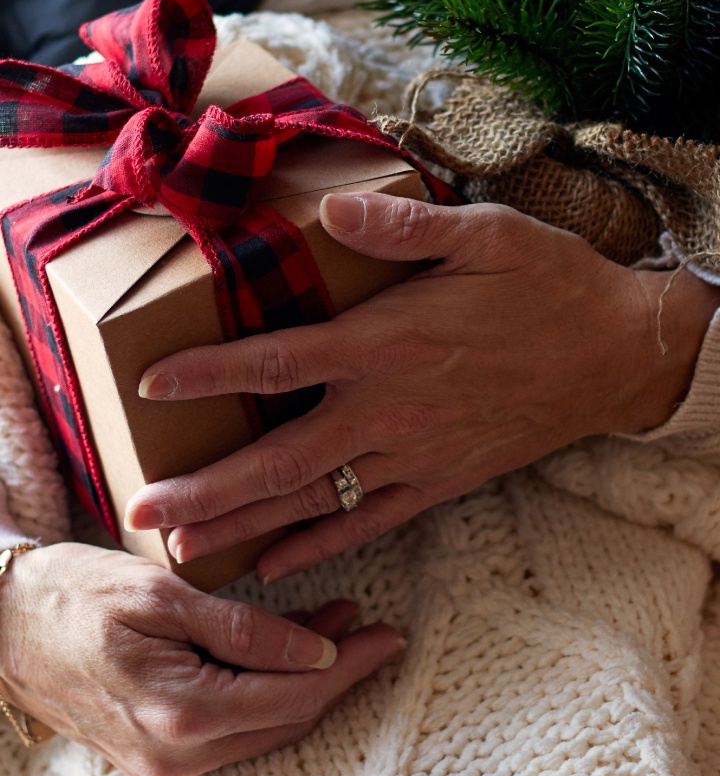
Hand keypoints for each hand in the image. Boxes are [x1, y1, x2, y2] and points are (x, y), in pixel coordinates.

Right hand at [0, 539, 403, 775]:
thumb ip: (243, 630)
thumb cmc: (72, 594)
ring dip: (305, 680)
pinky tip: (284, 653)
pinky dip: (266, 691)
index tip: (385, 634)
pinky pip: (232, 727)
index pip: (294, 695)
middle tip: (371, 627)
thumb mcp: (160, 594)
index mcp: (181, 713)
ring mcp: (164, 762)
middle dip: (336, 672)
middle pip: (286, 717)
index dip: (347, 664)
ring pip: (263, 725)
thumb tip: (317, 653)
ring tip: (337, 627)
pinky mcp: (156, 754)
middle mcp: (177, 755)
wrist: (0, 625)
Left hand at [126, 193, 719, 581]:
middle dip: (207, 488)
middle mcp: (391, 408)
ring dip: (247, 527)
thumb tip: (332, 213)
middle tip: (143, 509)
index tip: (149, 386)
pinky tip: (279, 562)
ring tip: (185, 550)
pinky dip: (322, 544)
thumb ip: (403, 227)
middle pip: (281, 457)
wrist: (619, 355)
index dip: (209, 372)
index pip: (279, 360)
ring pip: (317, 500)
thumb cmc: (550, 285)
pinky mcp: (443, 480)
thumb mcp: (485, 234)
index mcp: (389, 342)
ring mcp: (416, 454)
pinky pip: (372, 521)